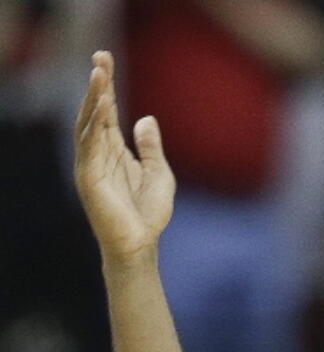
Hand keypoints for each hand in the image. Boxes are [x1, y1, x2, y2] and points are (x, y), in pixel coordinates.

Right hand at [74, 51, 174, 263]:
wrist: (140, 246)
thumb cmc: (148, 215)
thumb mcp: (159, 174)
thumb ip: (151, 147)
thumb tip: (145, 118)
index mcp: (113, 151)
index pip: (106, 112)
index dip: (106, 86)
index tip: (106, 60)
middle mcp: (98, 154)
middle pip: (95, 111)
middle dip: (98, 84)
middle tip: (100, 57)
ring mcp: (91, 164)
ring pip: (88, 123)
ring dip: (93, 98)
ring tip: (99, 73)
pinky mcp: (89, 178)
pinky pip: (89, 145)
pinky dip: (94, 124)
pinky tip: (101, 106)